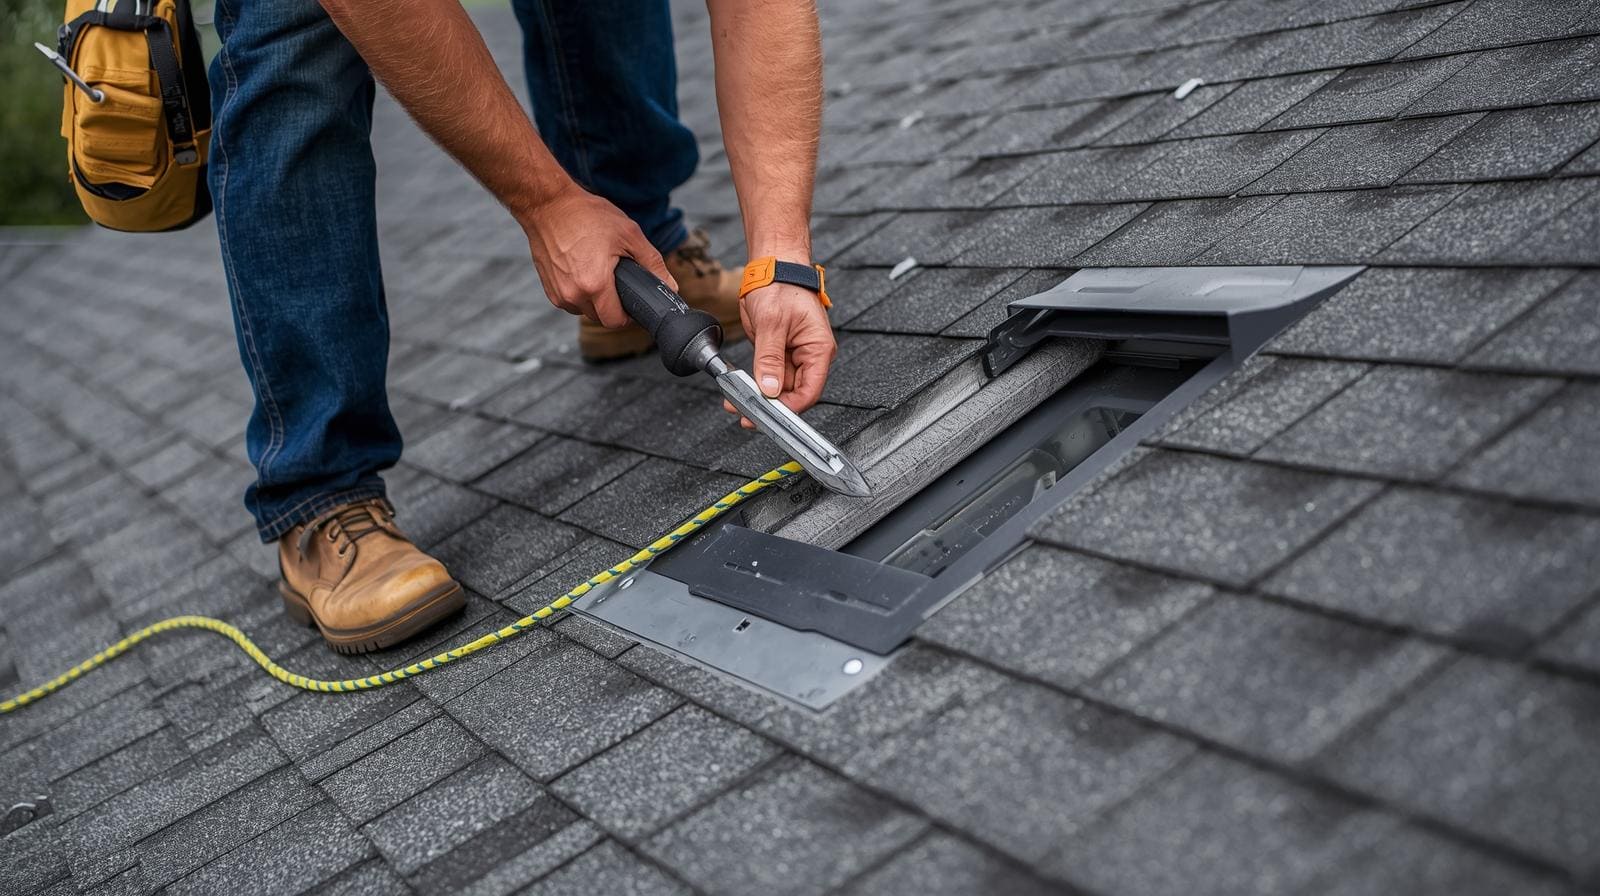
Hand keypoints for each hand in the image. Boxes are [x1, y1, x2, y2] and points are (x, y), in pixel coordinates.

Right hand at [520, 184, 675, 327]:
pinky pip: (570, 302)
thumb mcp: (629, 234)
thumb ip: (653, 263)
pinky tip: (584, 271)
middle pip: (600, 318)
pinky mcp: (548, 288)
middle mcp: (573, 294)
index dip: (628, 316)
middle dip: (613, 306)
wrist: (548, 205)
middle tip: (618, 282)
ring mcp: (558, 293)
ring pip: (585, 311)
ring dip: (595, 301)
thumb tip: (670, 286)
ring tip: (600, 273)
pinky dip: (580, 293)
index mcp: (595, 284)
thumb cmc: (586, 215)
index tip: (632, 303)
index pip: (615, 321)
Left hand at [724, 282, 836, 427]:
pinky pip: (768, 375)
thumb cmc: (782, 286)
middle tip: (748, 416)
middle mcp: (809, 355)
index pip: (810, 390)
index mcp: (818, 349)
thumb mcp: (773, 323)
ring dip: (759, 397)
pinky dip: (755, 385)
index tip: (770, 414)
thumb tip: (770, 388)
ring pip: (778, 387)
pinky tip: (740, 392)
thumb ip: (770, 358)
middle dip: (771, 406)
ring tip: (738, 405)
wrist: (771, 267)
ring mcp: (793, 355)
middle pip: (794, 393)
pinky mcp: (777, 352)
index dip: (791, 407)